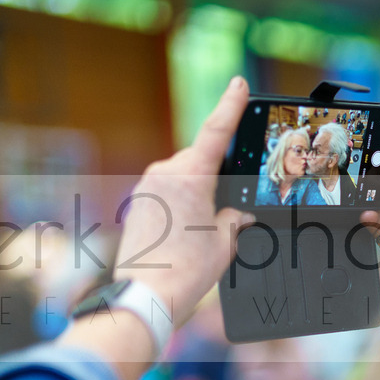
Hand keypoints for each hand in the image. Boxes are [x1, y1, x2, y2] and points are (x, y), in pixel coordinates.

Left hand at [114, 76, 251, 328]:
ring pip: (184, 174)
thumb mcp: (225, 240)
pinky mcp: (138, 200)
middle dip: (219, 172)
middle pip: (201, 158)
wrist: (146, 296)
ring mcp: (147, 186)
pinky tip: (189, 228)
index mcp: (190, 176)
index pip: (216, 131)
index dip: (231, 105)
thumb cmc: (186, 271)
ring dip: (199, 189)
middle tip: (233, 201)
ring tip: (206, 226)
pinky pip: (168, 188)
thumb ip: (236, 217)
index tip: (239, 84)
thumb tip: (241, 213)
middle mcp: (165, 173)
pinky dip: (183, 199)